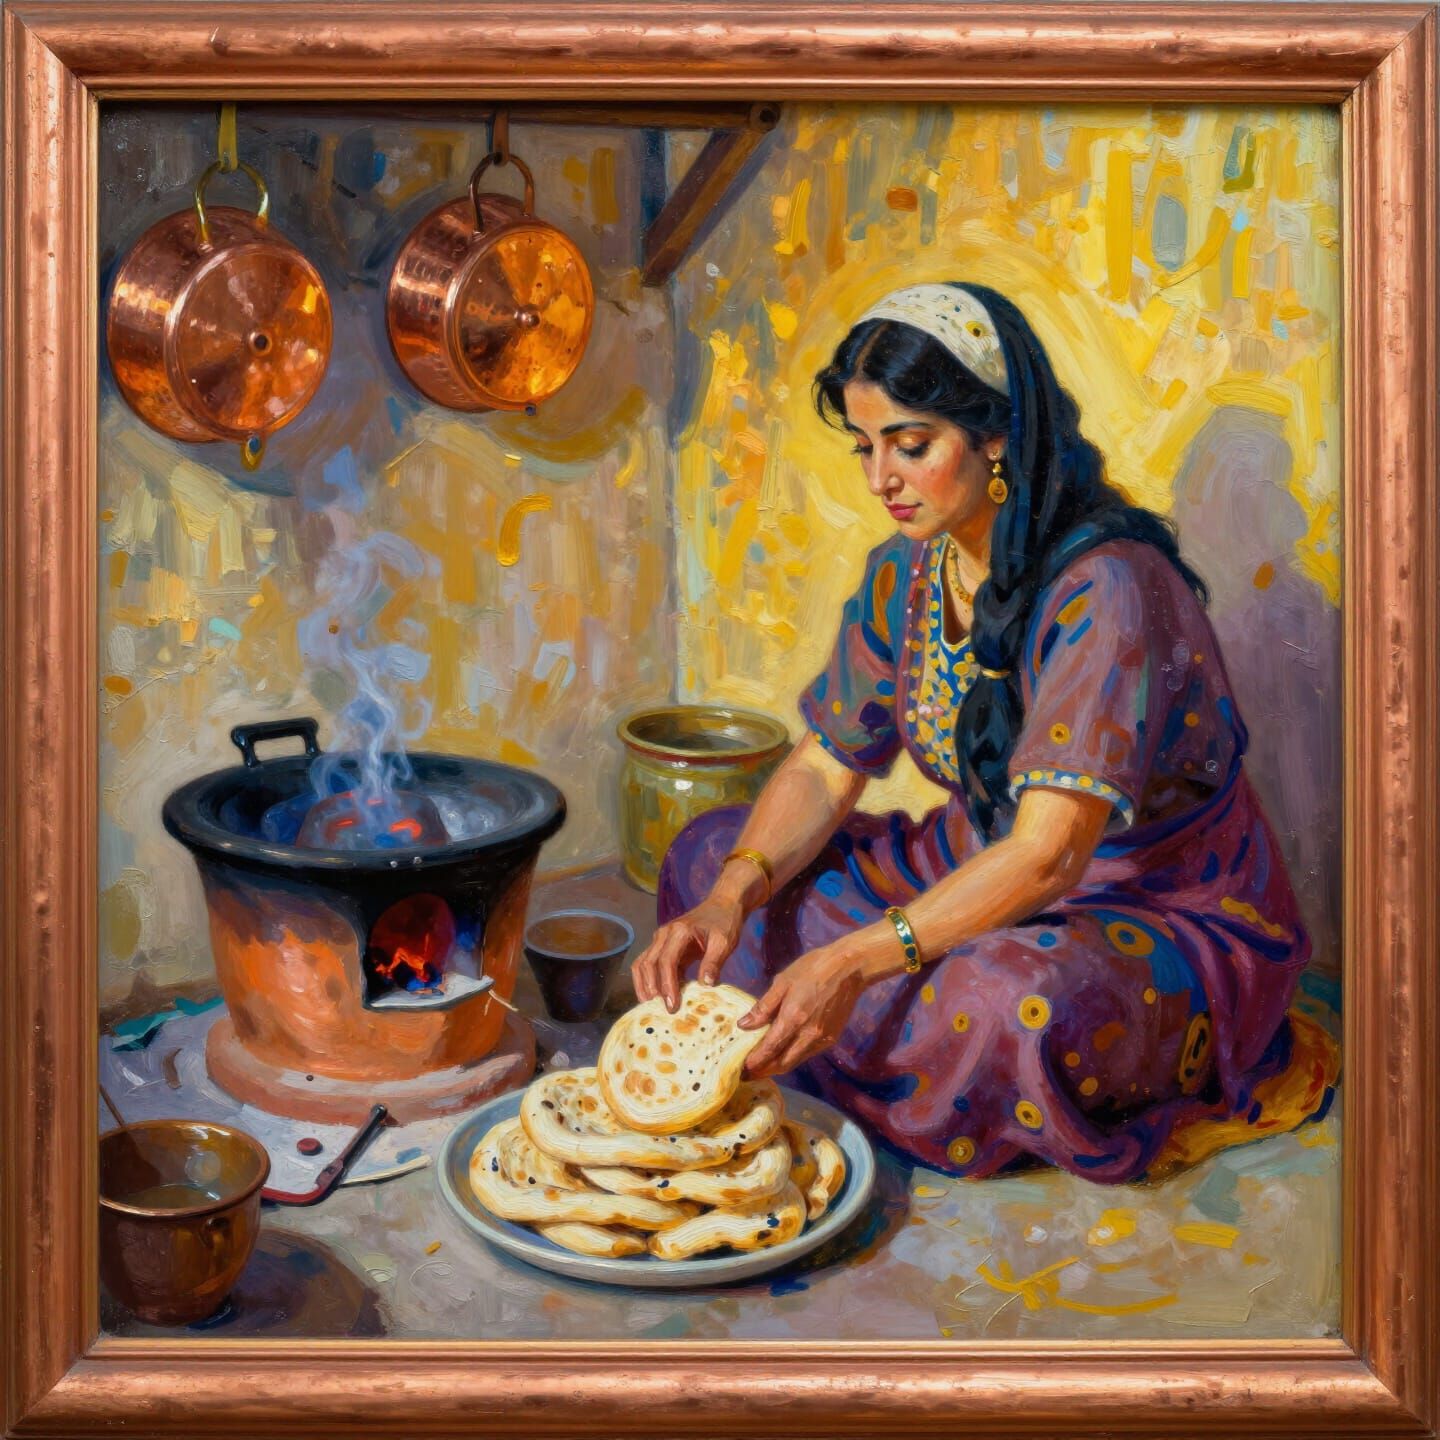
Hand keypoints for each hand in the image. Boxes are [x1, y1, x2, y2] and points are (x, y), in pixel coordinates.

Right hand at [630, 895, 745, 1011]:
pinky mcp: (663, 946)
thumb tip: (705, 985)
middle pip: (648, 963)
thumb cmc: (725, 922)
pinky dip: (650, 980)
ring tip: (650, 1005)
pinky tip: (658, 996)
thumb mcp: (725, 941)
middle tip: (661, 1010)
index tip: (672, 1005)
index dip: (667, 984)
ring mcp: (661, 939)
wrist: (722, 905)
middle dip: (652, 988)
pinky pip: (650, 964)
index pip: (666, 961)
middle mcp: (664, 934)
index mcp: (679, 931)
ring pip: (642, 963)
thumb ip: (714, 962)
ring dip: (644, 984)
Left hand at [738, 946, 866, 1079]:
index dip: (753, 1063)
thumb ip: (763, 1007)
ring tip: (761, 1066)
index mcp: (793, 1019)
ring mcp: (822, 1040)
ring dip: (777, 1067)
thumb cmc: (812, 969)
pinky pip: (807, 1054)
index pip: (769, 1050)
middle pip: (782, 1064)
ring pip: (795, 1062)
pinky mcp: (831, 1039)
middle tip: (747, 1074)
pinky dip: (792, 1057)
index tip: (740, 1070)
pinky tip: (783, 1052)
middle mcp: (808, 1036)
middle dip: (763, 1071)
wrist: (849, 969)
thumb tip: (743, 1025)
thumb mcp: (782, 982)